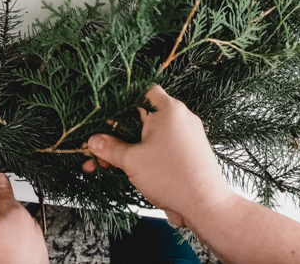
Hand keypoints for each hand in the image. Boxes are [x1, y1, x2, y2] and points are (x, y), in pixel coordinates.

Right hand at [83, 85, 233, 227]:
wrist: (205, 207)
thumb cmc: (174, 178)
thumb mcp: (133, 160)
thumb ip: (110, 148)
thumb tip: (94, 141)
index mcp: (168, 110)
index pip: (140, 91)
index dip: (119, 101)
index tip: (102, 114)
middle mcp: (178, 118)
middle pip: (139, 116)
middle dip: (115, 132)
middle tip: (97, 144)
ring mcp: (183, 136)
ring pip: (146, 135)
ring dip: (125, 146)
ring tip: (104, 162)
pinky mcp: (184, 153)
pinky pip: (157, 147)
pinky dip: (140, 154)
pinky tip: (121, 168)